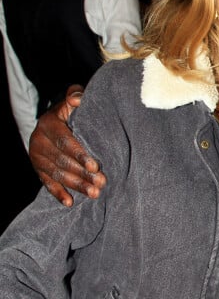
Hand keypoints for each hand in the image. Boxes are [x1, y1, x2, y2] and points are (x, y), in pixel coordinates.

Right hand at [28, 85, 106, 206]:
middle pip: (62, 161)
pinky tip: (70, 203)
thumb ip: (75, 95)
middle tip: (101, 182)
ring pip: (57, 174)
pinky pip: (47, 183)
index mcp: (48, 123)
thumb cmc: (70, 111)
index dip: (80, 154)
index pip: (65, 141)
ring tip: (95, 193)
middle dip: (83, 173)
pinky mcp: (37, 169)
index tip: (96, 165)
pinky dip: (58, 194)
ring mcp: (36, 156)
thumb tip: (78, 99)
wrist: (51, 121)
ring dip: (76, 185)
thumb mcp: (71, 101)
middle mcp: (38, 141)